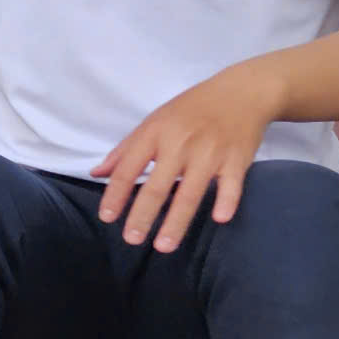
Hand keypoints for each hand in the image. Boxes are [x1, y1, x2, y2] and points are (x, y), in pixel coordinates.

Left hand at [94, 59, 281, 251]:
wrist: (242, 92)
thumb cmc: (191, 109)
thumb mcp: (153, 121)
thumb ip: (125, 150)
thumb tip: (97, 174)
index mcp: (155, 134)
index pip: (128, 169)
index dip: (115, 194)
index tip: (107, 218)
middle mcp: (180, 144)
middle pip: (157, 186)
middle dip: (142, 215)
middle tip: (132, 240)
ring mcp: (210, 153)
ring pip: (190, 192)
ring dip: (177, 221)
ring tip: (164, 246)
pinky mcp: (237, 159)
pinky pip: (232, 184)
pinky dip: (227, 200)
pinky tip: (219, 219)